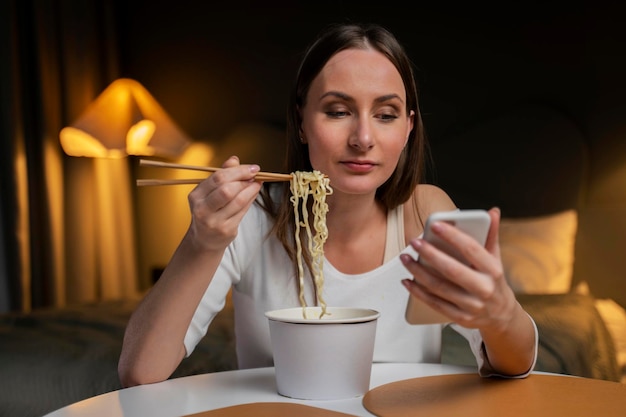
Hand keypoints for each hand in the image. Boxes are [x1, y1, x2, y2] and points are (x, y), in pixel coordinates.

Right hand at [186, 155, 262, 251]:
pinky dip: (251, 199)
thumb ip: (221, 175)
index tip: (252, 167)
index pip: (217, 177)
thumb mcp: (209, 192)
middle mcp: (202, 209)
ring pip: (238, 200)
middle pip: (227, 189)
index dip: (238, 171)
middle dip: (244, 179)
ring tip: (257, 183)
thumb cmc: (209, 211)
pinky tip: (254, 193)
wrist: (204, 240)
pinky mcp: (226, 230)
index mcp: (196, 196)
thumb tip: (234, 160)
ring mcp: (214, 221)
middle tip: (255, 175)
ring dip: (251, 189)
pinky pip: (243, 211)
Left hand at [400, 207, 517, 331]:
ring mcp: (472, 306)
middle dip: (430, 254)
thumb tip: (493, 211)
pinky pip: (434, 303)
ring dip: (418, 272)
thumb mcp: (495, 259)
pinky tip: (407, 281)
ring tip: (405, 258)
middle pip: (452, 270)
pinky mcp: (460, 317)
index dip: (453, 236)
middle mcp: (484, 289)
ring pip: (439, 287)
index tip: (435, 225)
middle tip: (414, 242)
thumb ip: (491, 235)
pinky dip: (418, 292)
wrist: (502, 316)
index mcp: (493, 270)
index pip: (471, 249)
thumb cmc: (493, 281)